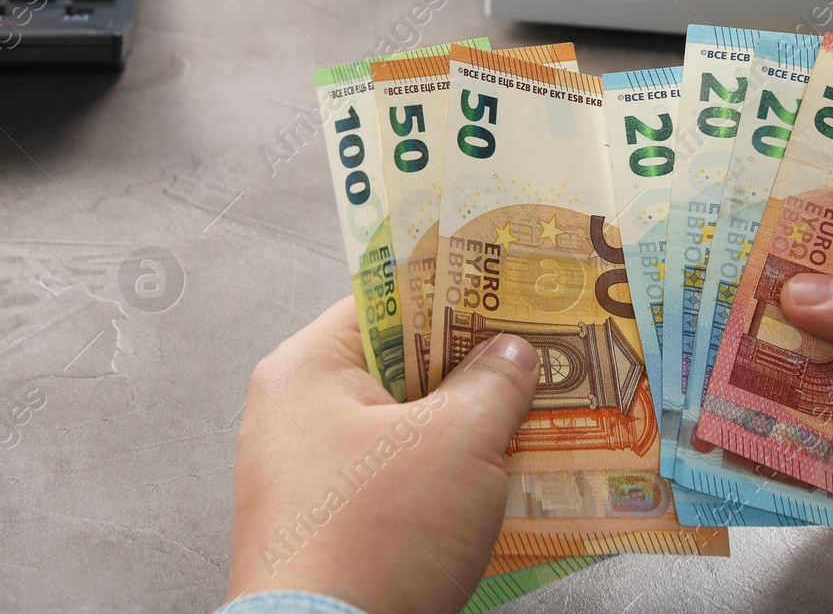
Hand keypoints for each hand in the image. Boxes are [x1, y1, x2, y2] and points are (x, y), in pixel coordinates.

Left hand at [226, 298, 540, 613]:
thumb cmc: (374, 537)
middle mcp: (294, 417)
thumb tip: (512, 355)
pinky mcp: (331, 532)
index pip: (386, 302)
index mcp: (304, 370)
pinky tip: (501, 488)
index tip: (510, 295)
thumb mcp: (456, 443)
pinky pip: (397, 485)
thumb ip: (493, 384)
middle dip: (471, 370)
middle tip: (538, 359)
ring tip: (535, 422)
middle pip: (398, 368)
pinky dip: (445, 483)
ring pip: (404, 432)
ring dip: (466, 432)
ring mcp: (309, 478)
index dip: (454, 295)